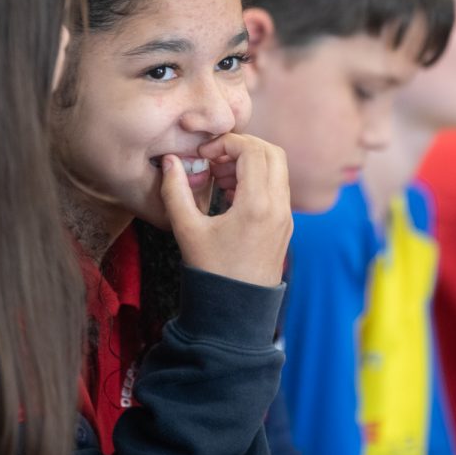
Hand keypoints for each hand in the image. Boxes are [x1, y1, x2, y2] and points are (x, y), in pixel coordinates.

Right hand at [160, 133, 291, 286]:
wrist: (236, 311)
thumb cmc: (211, 272)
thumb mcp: (186, 230)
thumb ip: (175, 191)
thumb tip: (169, 161)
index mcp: (257, 205)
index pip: (252, 150)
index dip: (226, 142)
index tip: (203, 153)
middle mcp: (278, 207)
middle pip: (271, 152)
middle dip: (241, 146)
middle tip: (214, 158)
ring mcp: (286, 216)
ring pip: (277, 169)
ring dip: (250, 162)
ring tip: (219, 177)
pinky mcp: (285, 225)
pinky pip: (277, 187)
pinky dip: (257, 179)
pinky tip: (230, 194)